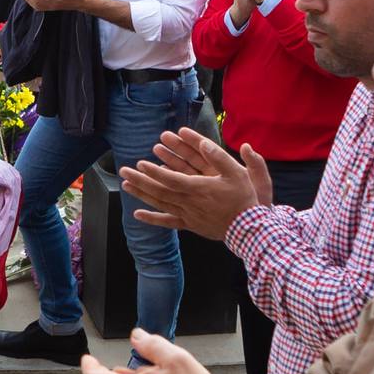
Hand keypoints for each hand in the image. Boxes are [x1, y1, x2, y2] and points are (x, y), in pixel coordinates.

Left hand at [120, 127, 272, 239]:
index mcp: (199, 188)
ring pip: (160, 203)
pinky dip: (151, 219)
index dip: (154, 172)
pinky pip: (167, 221)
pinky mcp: (190, 224)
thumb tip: (204, 143)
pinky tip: (137, 214)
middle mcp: (189, 202)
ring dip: (141, 194)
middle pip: (159, 190)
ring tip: (125, 185)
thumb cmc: (244, 200)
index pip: (171, 179)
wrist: (249, 229)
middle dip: (140, 180)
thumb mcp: (238, 174)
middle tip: (124, 171)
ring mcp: (187, 215)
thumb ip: (220, 157)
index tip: (140, 164)